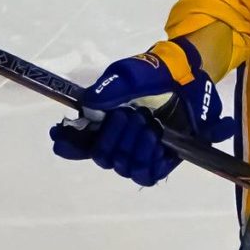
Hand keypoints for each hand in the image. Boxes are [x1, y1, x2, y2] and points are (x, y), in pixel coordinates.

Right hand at [50, 47, 229, 186]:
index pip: (75, 145)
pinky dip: (149, 157)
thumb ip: (108, 88)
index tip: (62, 136)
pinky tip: (158, 139)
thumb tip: (87, 105)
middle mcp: (115, 143)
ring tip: (150, 124)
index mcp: (101, 124)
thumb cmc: (154, 75)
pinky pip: (145, 175)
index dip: (68, 144)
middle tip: (134, 114)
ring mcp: (137, 155)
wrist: (187, 79)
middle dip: (115, 136)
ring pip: (123, 167)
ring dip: (135, 144)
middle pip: (101, 157)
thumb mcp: (129, 75)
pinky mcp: (159, 163)